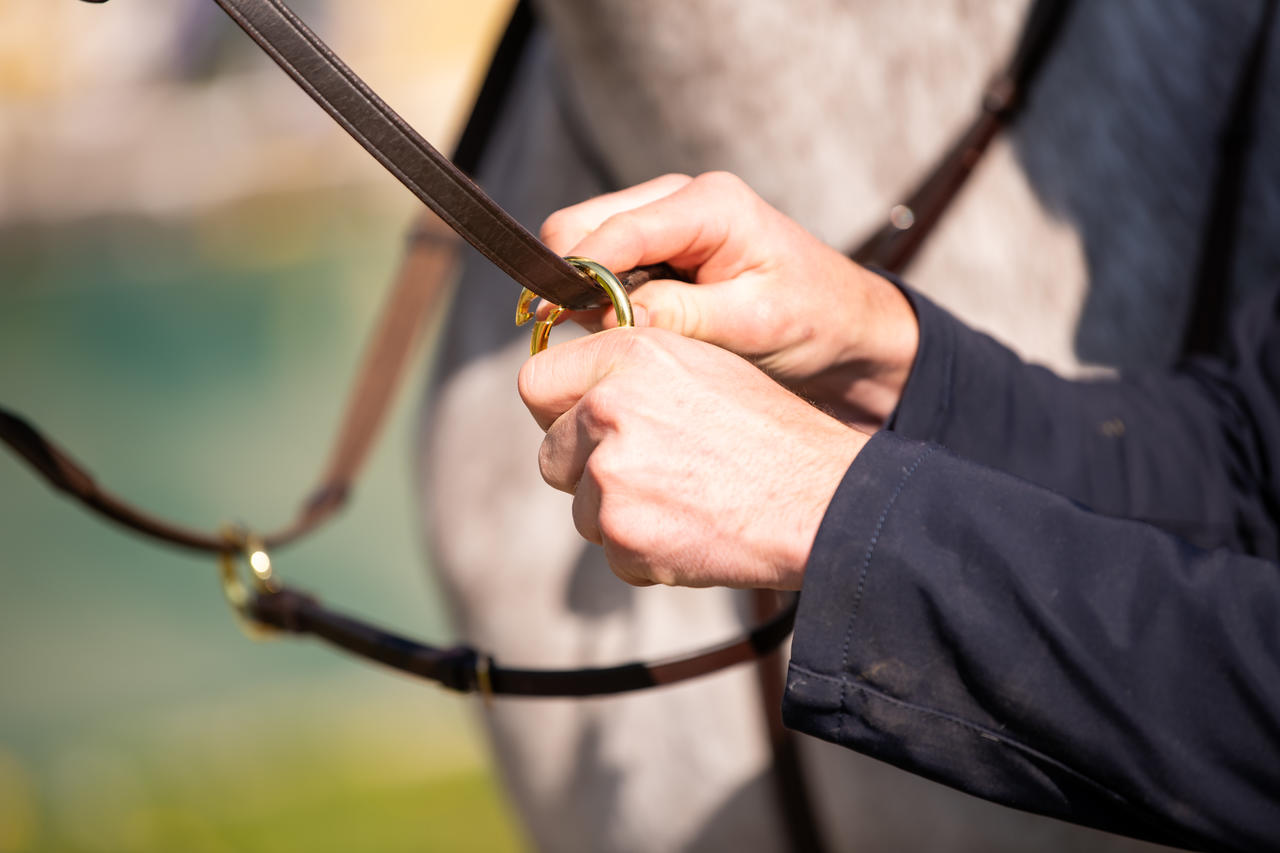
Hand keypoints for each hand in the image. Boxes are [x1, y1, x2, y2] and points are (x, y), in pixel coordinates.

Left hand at [518, 325, 865, 589]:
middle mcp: (608, 405)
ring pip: (581, 508)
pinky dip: (645, 553)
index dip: (559, 410)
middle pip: (550, 453)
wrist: (820, 500)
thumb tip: (578, 394)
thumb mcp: (704, 367)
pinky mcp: (621, 531)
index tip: (580, 427)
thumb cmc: (771, 435)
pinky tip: (695, 531)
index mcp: (629, 352)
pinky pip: (612, 551)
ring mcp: (609, 471)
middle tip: (652, 475)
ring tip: (687, 501)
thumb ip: (632, 373)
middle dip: (587, 471)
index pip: (536, 382)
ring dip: (621, 516)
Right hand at [540, 171, 919, 427]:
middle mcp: (679, 201)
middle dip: (570, 280)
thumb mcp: (756, 323)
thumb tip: (609, 316)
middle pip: (580, 226)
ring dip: (583, 293)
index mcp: (709, 204)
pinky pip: (602, 267)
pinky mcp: (658, 251)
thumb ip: (683, 316)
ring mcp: (665, 223)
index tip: (546, 319)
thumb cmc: (814, 320)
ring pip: (582, 245)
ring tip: (618, 339)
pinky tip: (627, 331)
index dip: (574, 273)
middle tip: (588, 339)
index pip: (616, 229)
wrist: (846, 328)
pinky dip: (597, 299)